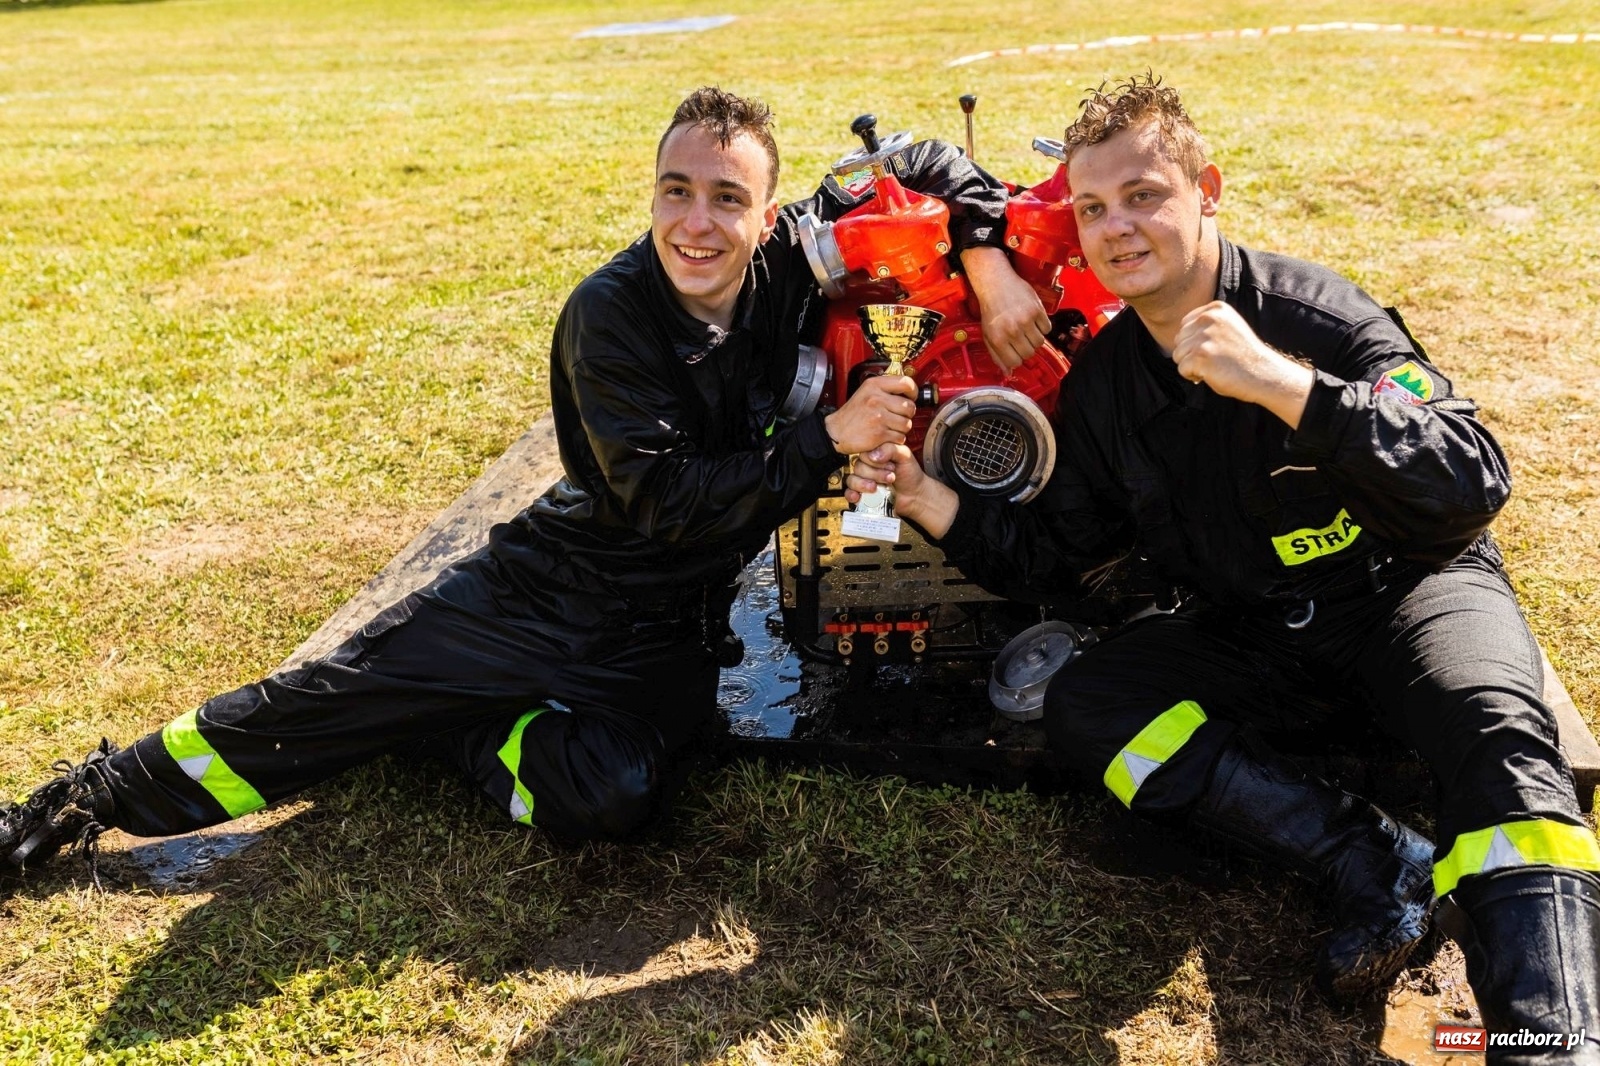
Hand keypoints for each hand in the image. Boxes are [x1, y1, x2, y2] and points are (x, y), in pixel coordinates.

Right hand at [824, 373, 917, 454]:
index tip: (911, 397)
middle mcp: (876, 399)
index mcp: (874, 385)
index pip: (906, 382)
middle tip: (897, 417)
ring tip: (889, 427)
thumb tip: (908, 389)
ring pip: (907, 424)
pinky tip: (885, 436)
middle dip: (906, 415)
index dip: (913, 391)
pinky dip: (895, 439)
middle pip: (910, 406)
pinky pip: (900, 437)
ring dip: (901, 429)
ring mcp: (878, 416)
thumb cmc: (851, 415)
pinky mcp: (879, 433)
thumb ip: (884, 389)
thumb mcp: (865, 392)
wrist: (835, 433)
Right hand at [846, 443, 958, 535]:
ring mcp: (864, 480)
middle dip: (875, 474)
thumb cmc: (910, 474)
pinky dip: (851, 494)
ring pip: (852, 479)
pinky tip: (857, 496)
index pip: (864, 452)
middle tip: (890, 477)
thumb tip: (874, 455)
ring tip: (877, 488)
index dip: (875, 460)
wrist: (914, 496)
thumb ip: (890, 449)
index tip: (890, 466)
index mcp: (876, 453)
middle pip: (858, 466)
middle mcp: (868, 465)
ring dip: (864, 484)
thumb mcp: (905, 455)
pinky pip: (849, 492)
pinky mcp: (862, 493)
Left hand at [961, 246, 1050, 371]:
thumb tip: (1008, 372)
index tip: (1016, 352)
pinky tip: (1033, 319)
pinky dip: (1043, 326)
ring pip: (1040, 342)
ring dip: (1035, 338)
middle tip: (1021, 338)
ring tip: (1027, 328)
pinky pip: (1047, 328)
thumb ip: (997, 355)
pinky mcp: (1037, 310)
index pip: (1015, 362)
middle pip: (1029, 353)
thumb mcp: (987, 334)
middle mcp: (1012, 330)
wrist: (996, 283)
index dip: (1017, 359)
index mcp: (998, 339)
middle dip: (1027, 349)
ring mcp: (1025, 320)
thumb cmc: (991, 309)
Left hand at [1172, 301, 1314, 428]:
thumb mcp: (1227, 327)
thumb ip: (1206, 325)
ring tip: (1214, 366)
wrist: (1264, 373)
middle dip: (1190, 354)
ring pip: (1177, 355)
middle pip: (1178, 340)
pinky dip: (1193, 376)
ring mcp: (1204, 336)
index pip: (1184, 325)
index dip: (1194, 342)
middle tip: (1214, 360)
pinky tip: (1212, 374)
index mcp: (1215, 308)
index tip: (1215, 348)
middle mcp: (1208, 318)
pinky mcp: (1200, 355)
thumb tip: (1178, 335)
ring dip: (1191, 366)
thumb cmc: (1243, 355)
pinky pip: (1182, 369)